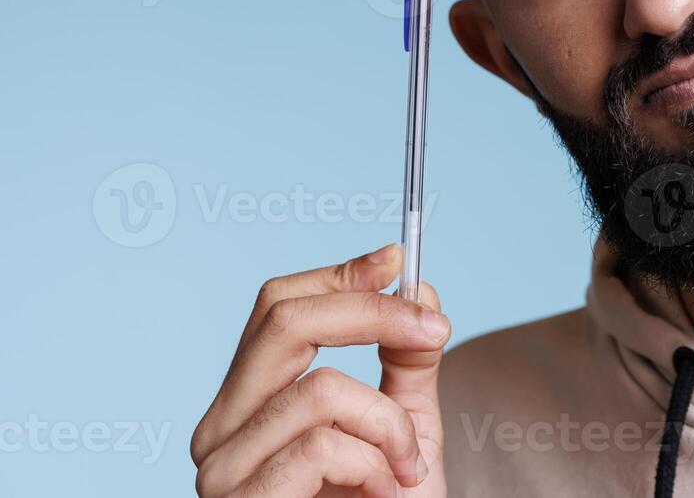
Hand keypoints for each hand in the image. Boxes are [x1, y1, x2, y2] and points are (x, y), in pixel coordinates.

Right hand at [190, 244, 449, 497]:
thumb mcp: (408, 427)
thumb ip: (408, 361)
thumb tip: (420, 288)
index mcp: (251, 401)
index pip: (277, 306)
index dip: (340, 274)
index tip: (398, 257)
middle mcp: (221, 428)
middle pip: (284, 321)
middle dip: (372, 313)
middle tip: (435, 330)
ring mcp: (222, 469)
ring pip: (319, 388)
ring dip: (388, 425)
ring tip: (405, 468)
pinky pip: (321, 445)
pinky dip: (375, 461)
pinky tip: (385, 492)